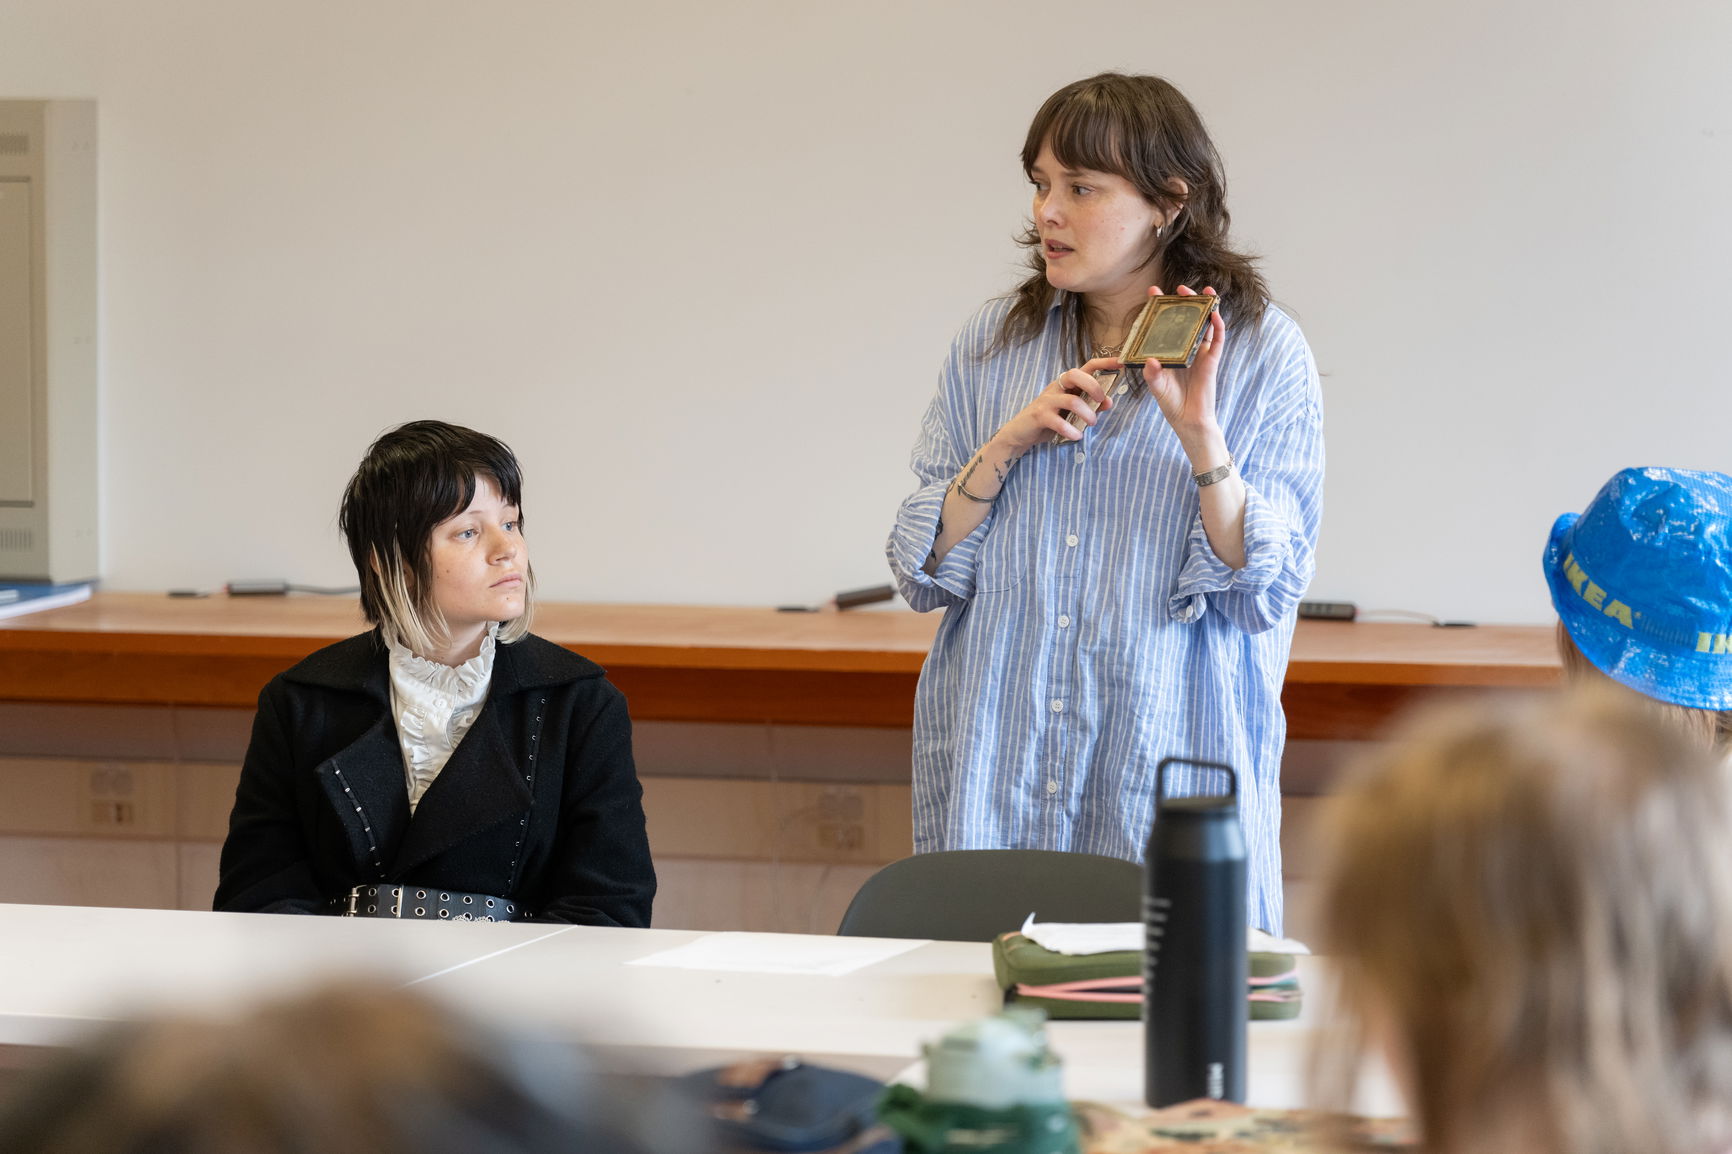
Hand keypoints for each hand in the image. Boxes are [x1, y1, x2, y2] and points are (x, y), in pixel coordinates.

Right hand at [994, 357, 1120, 451]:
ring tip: (1091, 424)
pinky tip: (1077, 436)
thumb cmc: (1050, 419)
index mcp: (1067, 383)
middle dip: (1094, 387)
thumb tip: (1109, 401)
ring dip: (1087, 414)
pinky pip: (1059, 422)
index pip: (1087, 366)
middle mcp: (1057, 387)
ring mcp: (1047, 400)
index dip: (1104, 363)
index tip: (1121, 363)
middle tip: (1101, 401)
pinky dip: (1072, 430)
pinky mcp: (1039, 416)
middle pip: (1076, 375)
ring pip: (1072, 400)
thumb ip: (1091, 405)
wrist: (1020, 432)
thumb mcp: (1072, 411)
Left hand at [1141, 285, 1224, 445]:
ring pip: (1206, 325)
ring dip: (1207, 307)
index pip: (1165, 324)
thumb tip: (1151, 360)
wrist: (1188, 421)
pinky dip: (1218, 327)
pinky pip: (1217, 341)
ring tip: (1205, 291)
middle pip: (1188, 319)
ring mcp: (1200, 353)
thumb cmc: (1171, 403)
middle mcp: (1186, 348)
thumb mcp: (1157, 387)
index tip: (1153, 291)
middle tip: (1180, 288)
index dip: (1160, 307)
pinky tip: (1215, 315)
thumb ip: (1152, 374)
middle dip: (1186, 301)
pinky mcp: (1211, 361)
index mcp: (1170, 350)